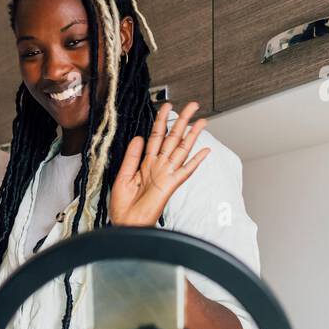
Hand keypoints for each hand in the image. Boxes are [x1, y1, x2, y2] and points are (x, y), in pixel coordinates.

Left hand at [108, 101, 210, 226]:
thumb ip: (132, 156)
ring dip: (192, 135)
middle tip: (192, 106)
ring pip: (182, 150)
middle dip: (182, 121)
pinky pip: (185, 171)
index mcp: (146, 164)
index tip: (167, 106)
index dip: (162, 121)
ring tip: (201, 121)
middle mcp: (159, 167)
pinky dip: (196, 161)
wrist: (125, 223)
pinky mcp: (170, 185)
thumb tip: (138, 137)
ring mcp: (166, 175)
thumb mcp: (123, 175)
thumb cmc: (124, 205)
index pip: (157, 137)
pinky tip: (205, 151)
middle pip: (173, 138)